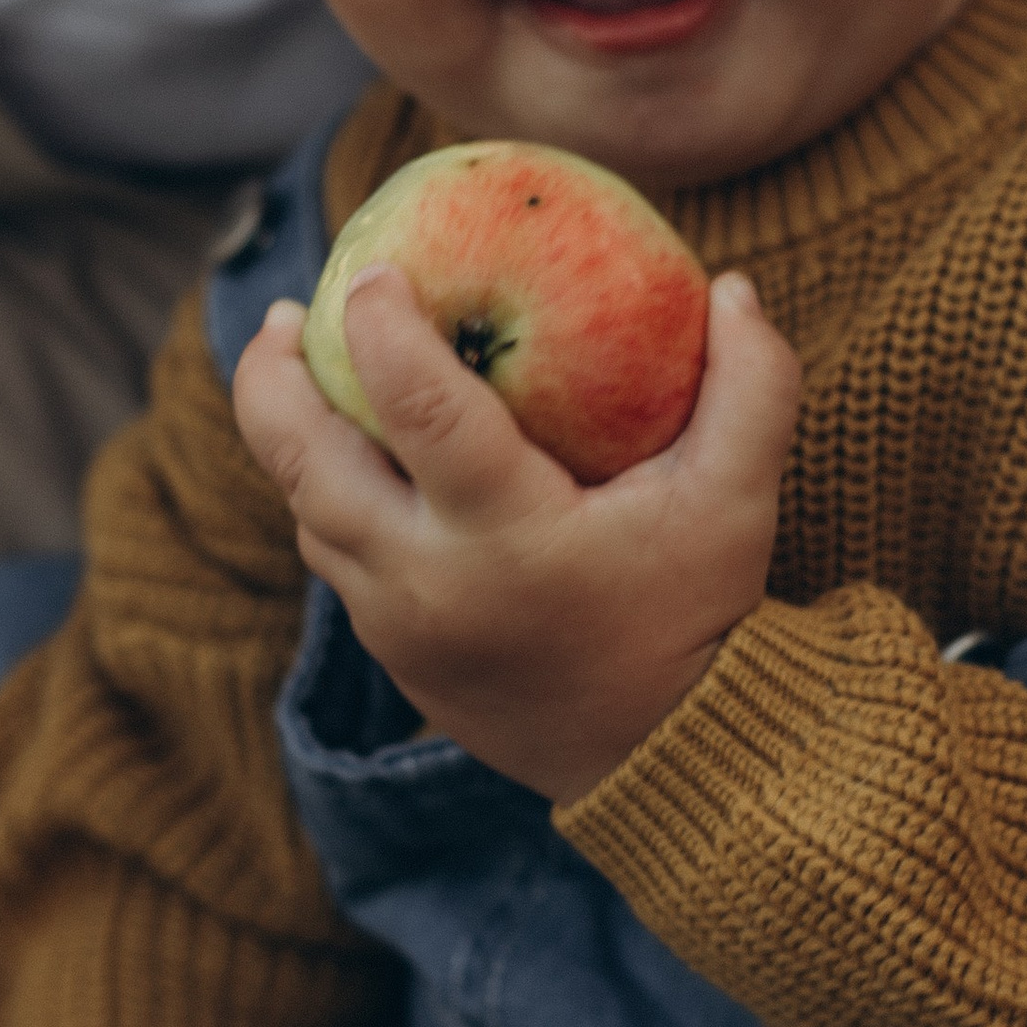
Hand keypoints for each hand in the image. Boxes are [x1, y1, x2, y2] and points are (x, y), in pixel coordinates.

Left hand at [232, 263, 800, 806]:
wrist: (665, 759)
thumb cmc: (699, 613)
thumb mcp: (740, 501)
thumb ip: (753, 387)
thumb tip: (732, 284)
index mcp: (508, 534)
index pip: (419, 408)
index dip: (382, 326)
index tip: (373, 267)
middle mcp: (430, 581)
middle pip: (306, 461)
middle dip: (273, 377)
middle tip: (287, 312)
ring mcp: (398, 624)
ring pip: (308, 509)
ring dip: (290, 434)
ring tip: (298, 363)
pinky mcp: (393, 653)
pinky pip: (335, 556)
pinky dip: (328, 491)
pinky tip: (350, 444)